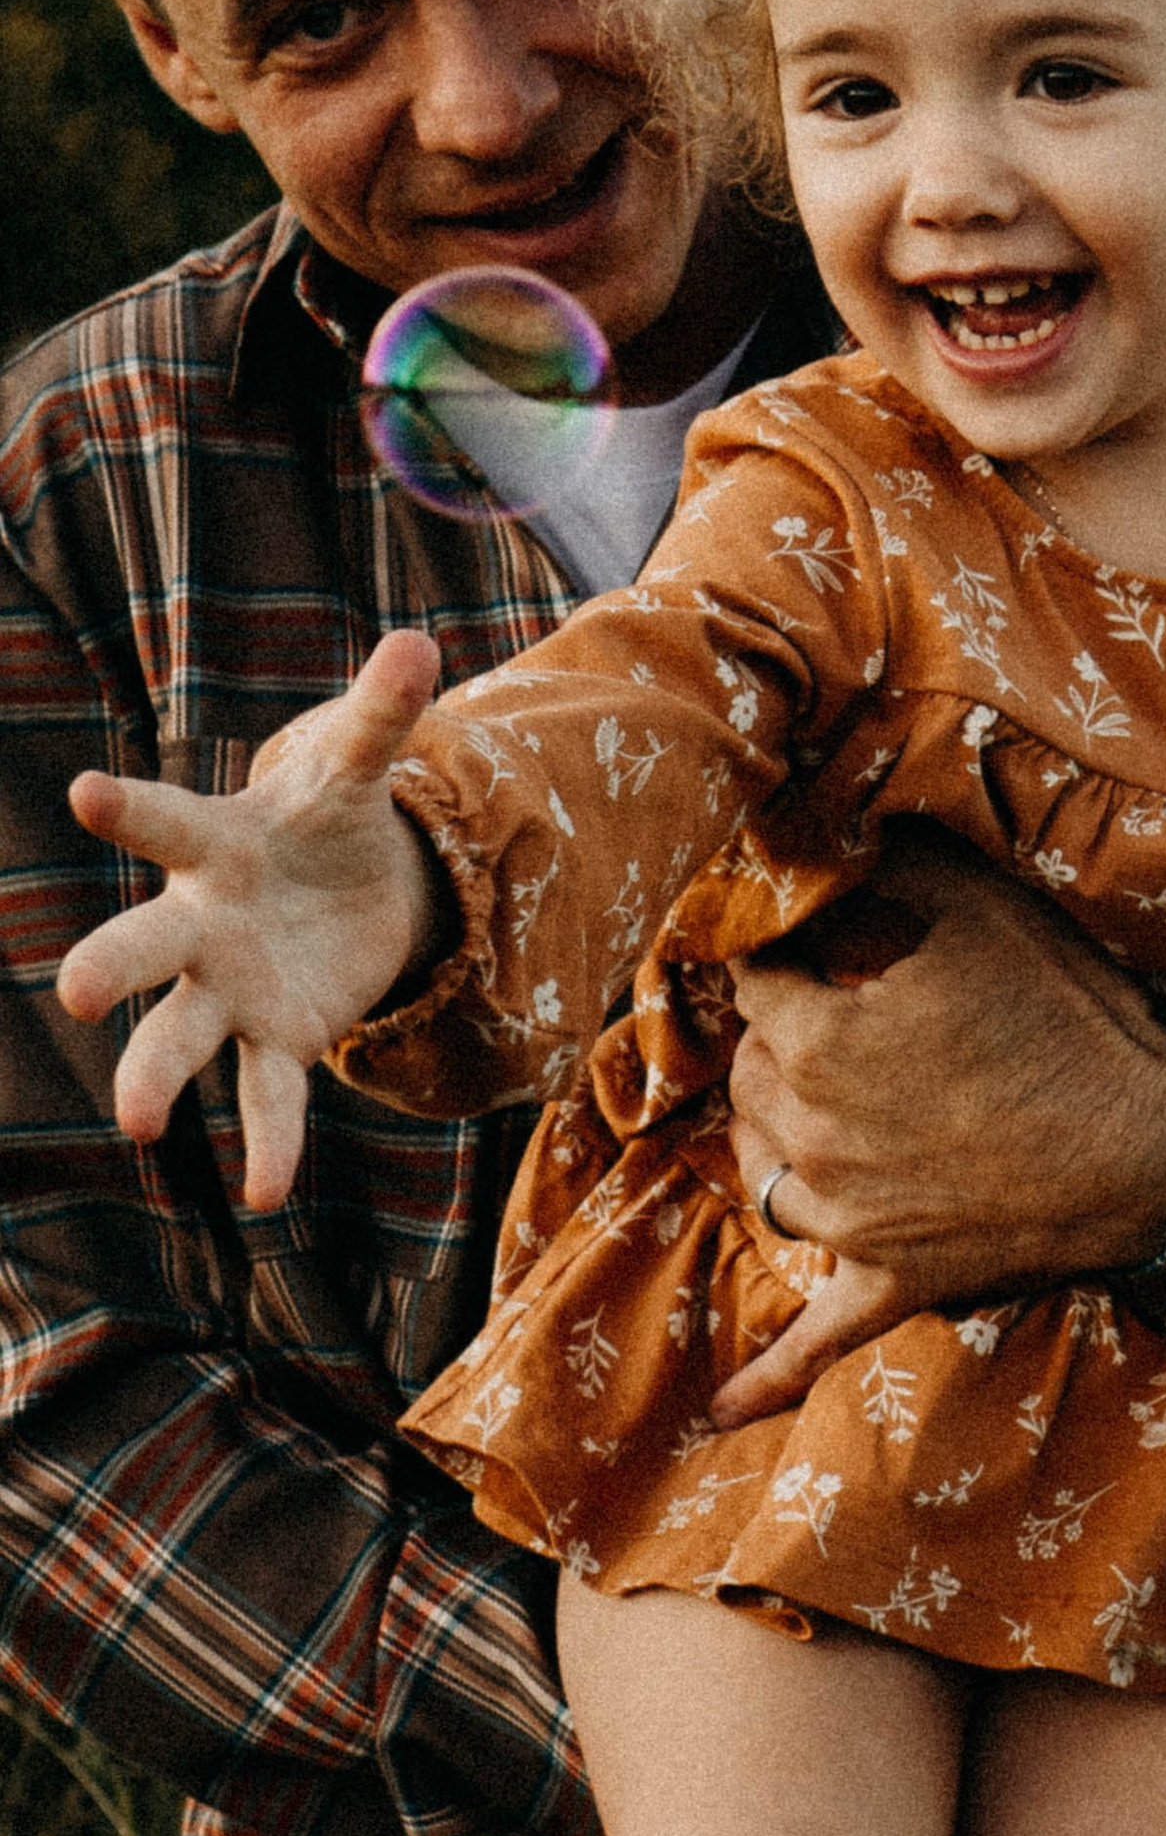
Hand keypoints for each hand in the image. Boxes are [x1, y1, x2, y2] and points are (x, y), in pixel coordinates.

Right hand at [58, 631, 444, 1212]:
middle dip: (109, 968)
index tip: (85, 790)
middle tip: (75, 991)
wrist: (352, 889)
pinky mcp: (277, 1038)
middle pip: (143, 947)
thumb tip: (421, 641)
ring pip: (181, 1038)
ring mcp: (230, 989)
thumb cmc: (330, 819)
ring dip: (156, 1079)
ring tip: (139, 1126)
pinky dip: (270, 1143)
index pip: (165, 821)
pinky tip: (269, 1193)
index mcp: (215, 845)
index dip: (128, 808)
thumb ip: (382, 715)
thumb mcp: (359, 770)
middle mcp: (201, 925)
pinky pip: (266, 1095)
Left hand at [708, 823, 1165, 1425]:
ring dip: (774, 1139)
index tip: (807, 941)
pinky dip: (772, 1371)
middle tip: (845, 1010)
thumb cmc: (1066, 1015)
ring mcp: (846, 1220)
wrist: (1154, 1140)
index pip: (753, 980)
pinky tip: (727, 1409)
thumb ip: (881, 865)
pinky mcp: (892, 1282)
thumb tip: (806, 830)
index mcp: (814, 1042)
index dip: (783, 953)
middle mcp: (808, 1136)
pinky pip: (818, 1337)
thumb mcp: (975, 911)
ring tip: (812, 1108)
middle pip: (749, 1075)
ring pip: (761, 1174)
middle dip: (785, 1038)